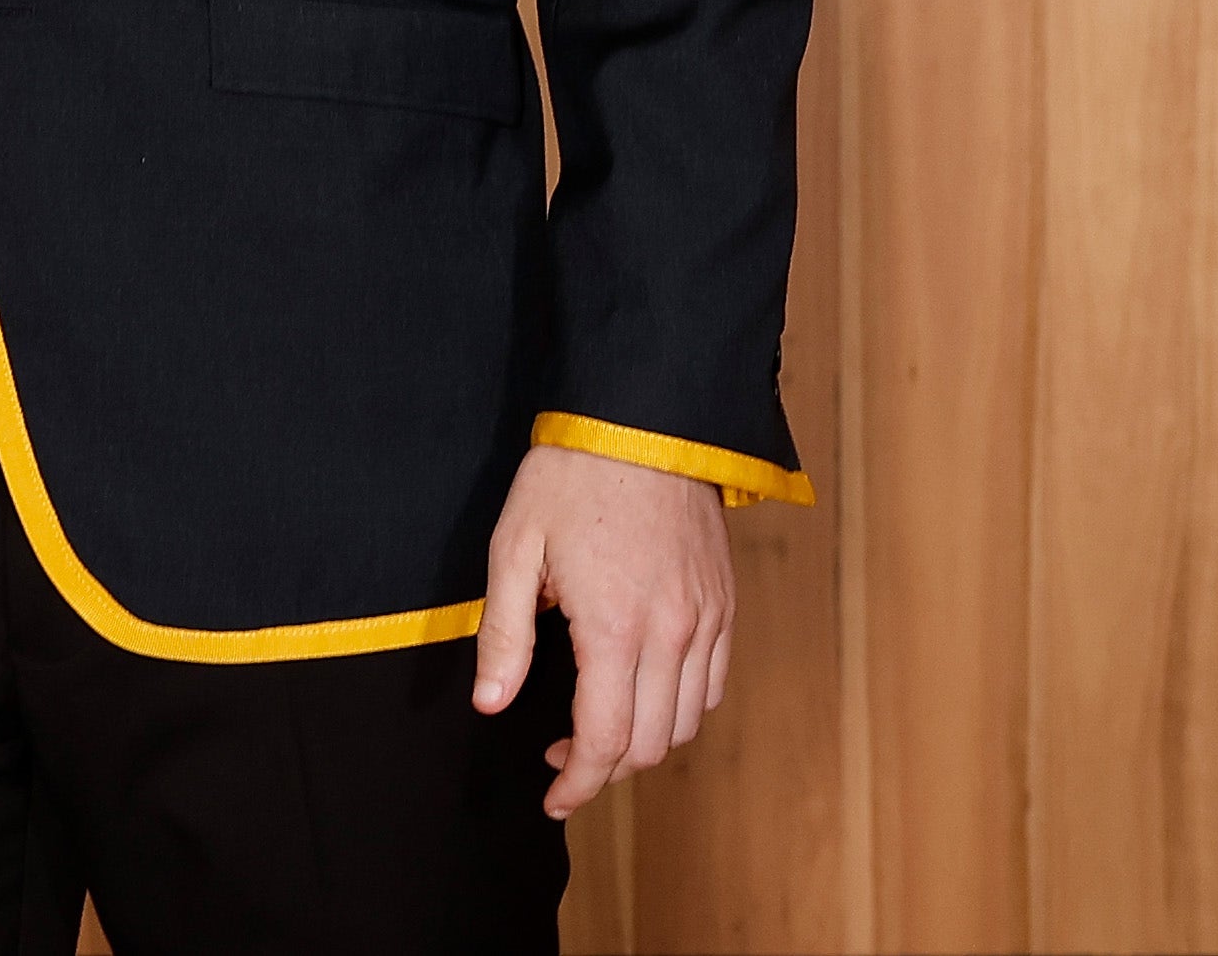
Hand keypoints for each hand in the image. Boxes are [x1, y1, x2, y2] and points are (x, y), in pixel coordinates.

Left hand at [470, 443, 729, 816]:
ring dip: (644, 744)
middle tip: (561, 761)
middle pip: (651, 745)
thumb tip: (492, 704)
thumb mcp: (514, 550)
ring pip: (688, 723)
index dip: (577, 783)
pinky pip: (715, 685)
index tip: (552, 798)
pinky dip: (682, 710)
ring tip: (598, 730)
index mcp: (615, 628)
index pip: (605, 740)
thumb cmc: (568, 479)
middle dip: (604, 770)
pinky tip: (643, 695)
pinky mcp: (725, 606)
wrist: (642, 419)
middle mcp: (672, 635)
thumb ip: (505, 635)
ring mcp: (708, 621)